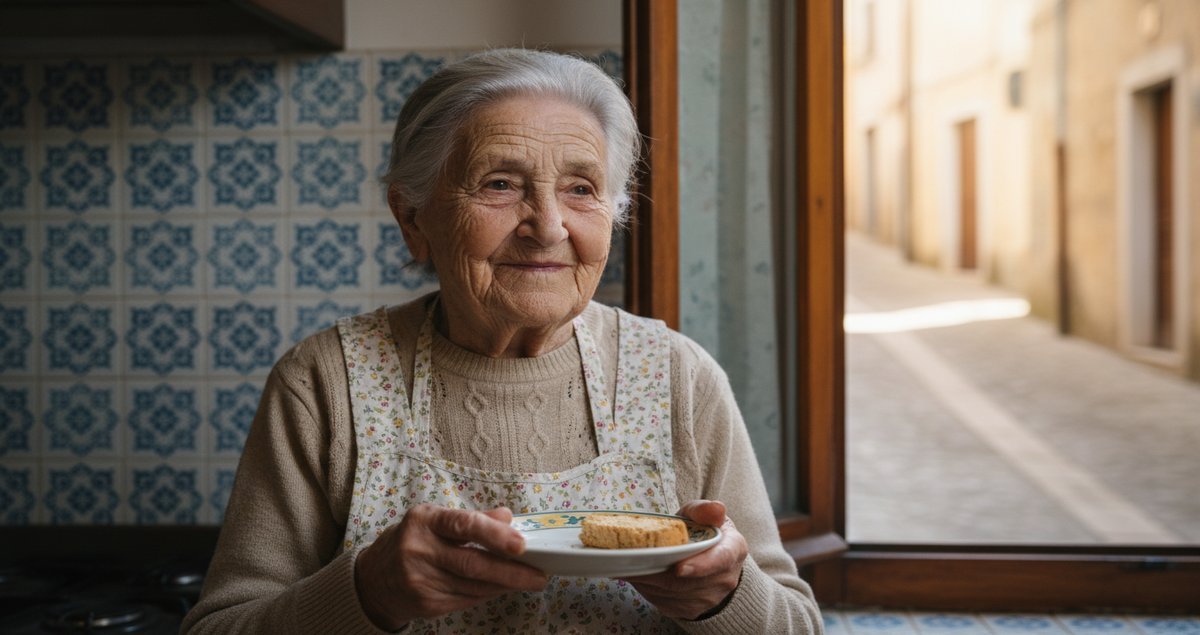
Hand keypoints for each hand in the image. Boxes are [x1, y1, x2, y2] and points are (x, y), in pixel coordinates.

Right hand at [354, 504, 547, 630]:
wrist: (374, 579)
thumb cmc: (413, 541)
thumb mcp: (436, 520)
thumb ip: (472, 518)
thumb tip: (507, 516)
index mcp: (424, 520)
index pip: (463, 525)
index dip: (494, 535)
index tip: (522, 544)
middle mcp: (419, 549)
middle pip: (472, 563)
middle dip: (511, 571)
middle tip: (538, 574)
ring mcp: (420, 579)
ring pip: (473, 586)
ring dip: (505, 584)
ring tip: (528, 580)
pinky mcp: (425, 603)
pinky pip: (466, 599)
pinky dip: (488, 594)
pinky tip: (501, 588)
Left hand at [622, 500, 747, 619]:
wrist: (709, 558)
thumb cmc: (702, 532)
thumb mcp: (702, 514)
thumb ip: (703, 510)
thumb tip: (715, 508)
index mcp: (733, 549)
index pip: (720, 559)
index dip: (700, 565)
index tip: (679, 568)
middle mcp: (726, 578)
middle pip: (688, 581)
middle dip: (658, 572)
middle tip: (632, 561)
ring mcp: (710, 598)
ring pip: (673, 594)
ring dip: (649, 581)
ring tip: (629, 565)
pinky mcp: (693, 610)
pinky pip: (666, 603)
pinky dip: (648, 590)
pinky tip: (639, 576)